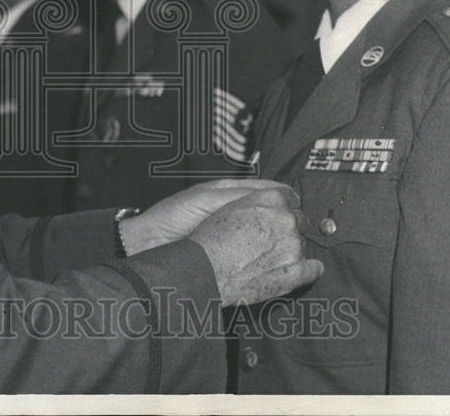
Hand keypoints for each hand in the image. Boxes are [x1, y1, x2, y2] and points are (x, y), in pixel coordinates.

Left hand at [118, 178, 283, 255]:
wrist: (148, 243)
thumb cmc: (172, 216)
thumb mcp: (206, 199)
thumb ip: (238, 197)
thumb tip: (274, 196)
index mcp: (228, 195)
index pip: (266, 191)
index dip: (284, 196)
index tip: (298, 203)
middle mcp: (233, 214)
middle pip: (269, 214)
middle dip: (285, 218)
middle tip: (301, 226)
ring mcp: (233, 236)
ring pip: (264, 235)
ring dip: (278, 238)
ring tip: (293, 241)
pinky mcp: (231, 256)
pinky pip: (254, 254)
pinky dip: (266, 255)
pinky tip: (275, 258)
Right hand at [189, 186, 322, 306]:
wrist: (206, 270)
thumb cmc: (212, 239)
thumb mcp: (232, 207)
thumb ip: (258, 202)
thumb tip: (272, 205)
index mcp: (272, 199)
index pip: (291, 199)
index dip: (284, 209)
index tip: (280, 216)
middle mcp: (286, 219)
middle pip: (299, 221)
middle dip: (289, 229)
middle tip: (271, 239)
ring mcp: (292, 246)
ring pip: (302, 244)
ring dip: (291, 249)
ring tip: (269, 257)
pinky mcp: (295, 272)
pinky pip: (313, 270)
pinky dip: (309, 270)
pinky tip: (304, 269)